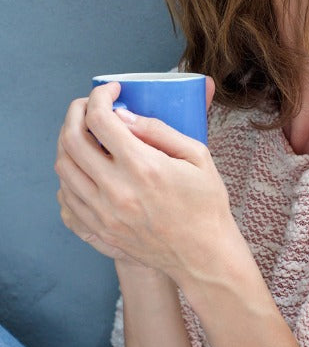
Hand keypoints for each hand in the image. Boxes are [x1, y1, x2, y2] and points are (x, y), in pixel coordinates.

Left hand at [55, 79, 235, 281]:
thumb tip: (124, 116)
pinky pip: (67, 195)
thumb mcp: (198, 158)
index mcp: (144, 167)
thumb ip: (160, 132)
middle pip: (71, 139)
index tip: (110, 91)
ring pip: (63, 167)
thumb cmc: (206, 206)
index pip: (100, 120)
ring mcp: (103, 212)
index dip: (100, 96)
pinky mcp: (99, 228)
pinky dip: (70, 173)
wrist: (204, 255)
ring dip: (68, 142)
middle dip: (76, 113)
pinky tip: (84, 166)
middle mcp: (117, 189)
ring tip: (85, 134)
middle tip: (89, 106)